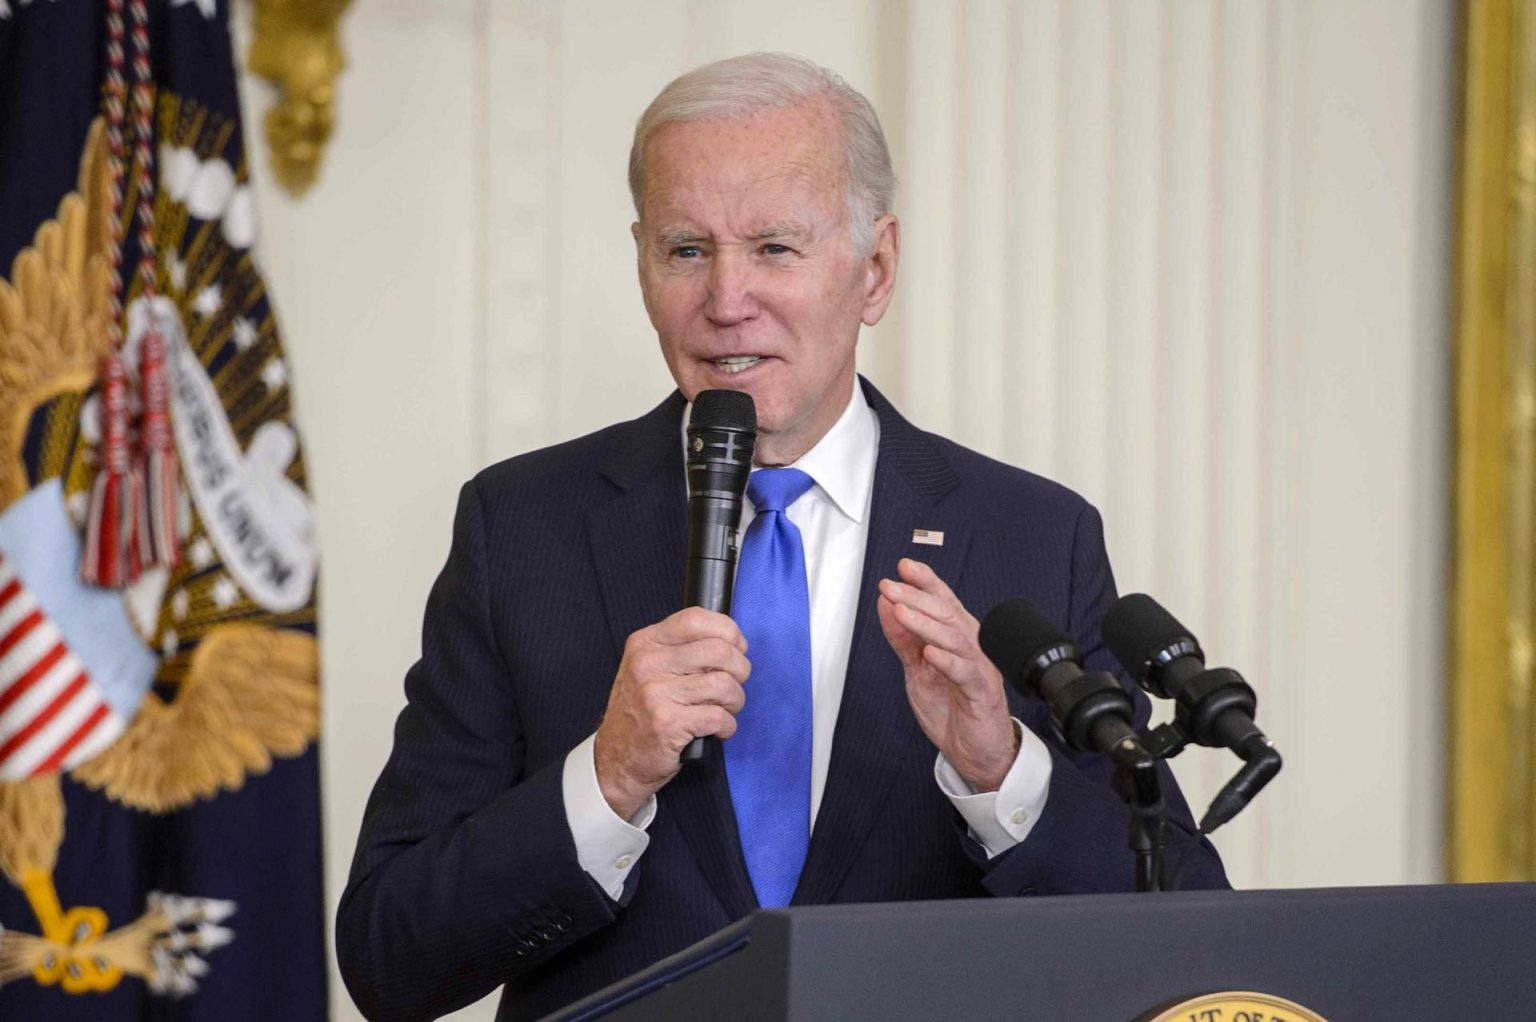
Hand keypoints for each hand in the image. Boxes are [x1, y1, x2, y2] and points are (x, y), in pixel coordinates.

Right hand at [593, 607, 749, 818]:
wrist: (616, 760)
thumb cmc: (643, 713)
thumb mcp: (650, 669)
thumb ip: (683, 650)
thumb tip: (734, 643)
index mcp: (645, 643)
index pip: (696, 618)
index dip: (728, 631)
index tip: (737, 649)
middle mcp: (647, 663)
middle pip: (719, 650)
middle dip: (740, 670)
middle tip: (733, 686)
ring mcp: (656, 694)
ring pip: (723, 685)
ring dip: (735, 701)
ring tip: (725, 710)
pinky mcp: (668, 724)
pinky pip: (719, 717)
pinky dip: (727, 726)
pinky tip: (717, 730)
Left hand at [877, 558, 1017, 791]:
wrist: (977, 752)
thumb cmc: (952, 708)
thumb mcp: (918, 670)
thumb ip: (903, 638)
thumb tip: (886, 605)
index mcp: (957, 637)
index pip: (942, 601)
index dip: (925, 582)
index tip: (903, 566)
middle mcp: (971, 647)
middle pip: (945, 614)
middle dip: (916, 597)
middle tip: (889, 586)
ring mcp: (979, 668)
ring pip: (954, 638)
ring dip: (926, 624)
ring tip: (901, 612)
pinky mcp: (982, 693)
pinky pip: (966, 673)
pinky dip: (948, 661)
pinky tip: (929, 653)